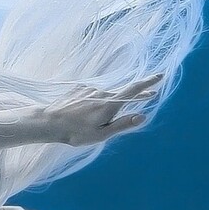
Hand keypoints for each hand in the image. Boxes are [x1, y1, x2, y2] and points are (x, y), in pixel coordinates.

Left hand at [39, 74, 164, 146]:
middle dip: (129, 100)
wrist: (48, 122)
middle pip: (120, 95)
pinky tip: (80, 115)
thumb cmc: (76, 133)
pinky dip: (91, 104)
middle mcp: (101, 92)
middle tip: (138, 102)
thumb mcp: (101, 134)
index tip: (160, 75)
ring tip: (88, 122)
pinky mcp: (79, 88)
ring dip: (104, 107)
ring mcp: (89, 89)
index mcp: (109, 104)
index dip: (148, 83)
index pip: (133, 90)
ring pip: (104, 97)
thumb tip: (142, 116)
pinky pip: (91, 96)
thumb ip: (122, 124)